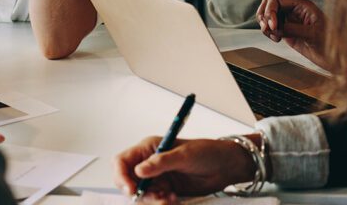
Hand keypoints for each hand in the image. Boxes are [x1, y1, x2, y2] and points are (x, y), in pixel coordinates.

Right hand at [113, 136, 256, 200]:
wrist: (224, 167)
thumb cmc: (207, 152)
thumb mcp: (185, 155)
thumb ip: (162, 162)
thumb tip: (139, 169)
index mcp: (150, 147)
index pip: (122, 161)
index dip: (121, 176)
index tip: (132, 190)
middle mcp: (149, 162)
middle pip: (127, 182)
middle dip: (138, 193)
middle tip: (156, 196)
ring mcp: (156, 177)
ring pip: (140, 195)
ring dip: (152, 201)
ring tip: (169, 199)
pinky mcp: (164, 190)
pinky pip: (153, 202)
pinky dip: (160, 204)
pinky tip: (173, 200)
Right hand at [256, 0, 327, 67]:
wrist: (336, 57)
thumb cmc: (331, 42)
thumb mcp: (313, 34)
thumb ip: (294, 29)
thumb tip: (277, 27)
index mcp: (302, 6)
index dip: (270, 10)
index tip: (272, 25)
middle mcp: (295, 11)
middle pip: (269, 4)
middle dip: (264, 15)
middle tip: (268, 29)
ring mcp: (291, 21)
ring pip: (269, 15)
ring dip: (265, 24)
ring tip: (272, 34)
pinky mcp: (288, 32)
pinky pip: (272, 27)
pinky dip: (269, 32)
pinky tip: (276, 38)